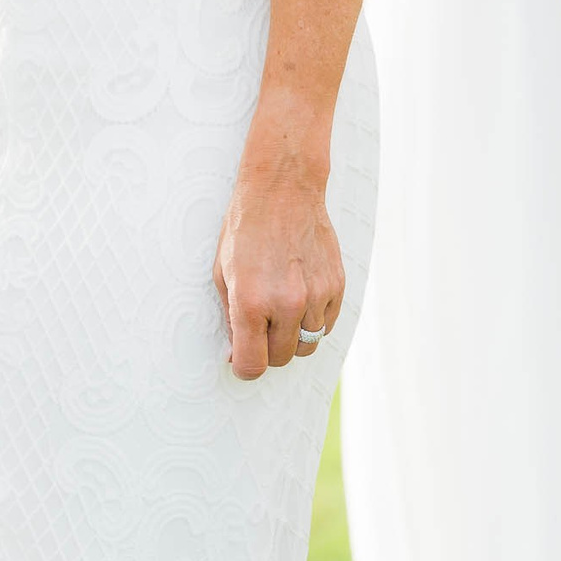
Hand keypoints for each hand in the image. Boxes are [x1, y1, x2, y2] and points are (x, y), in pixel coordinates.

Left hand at [213, 149, 345, 381]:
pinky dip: (312, 322)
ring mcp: (317, 297)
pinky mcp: (338, 287)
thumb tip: (239, 352)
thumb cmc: (244, 230)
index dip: (244, 368)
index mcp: (252, 302)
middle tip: (258, 330)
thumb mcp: (223, 272)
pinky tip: (299, 299)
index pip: (253, 364)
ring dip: (292, 338)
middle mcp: (288, 304)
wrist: (282, 192)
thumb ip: (232, 316)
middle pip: (282, 358)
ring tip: (278, 311)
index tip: (242, 360)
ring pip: (308, 346)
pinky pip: (327, 325)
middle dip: (267, 351)